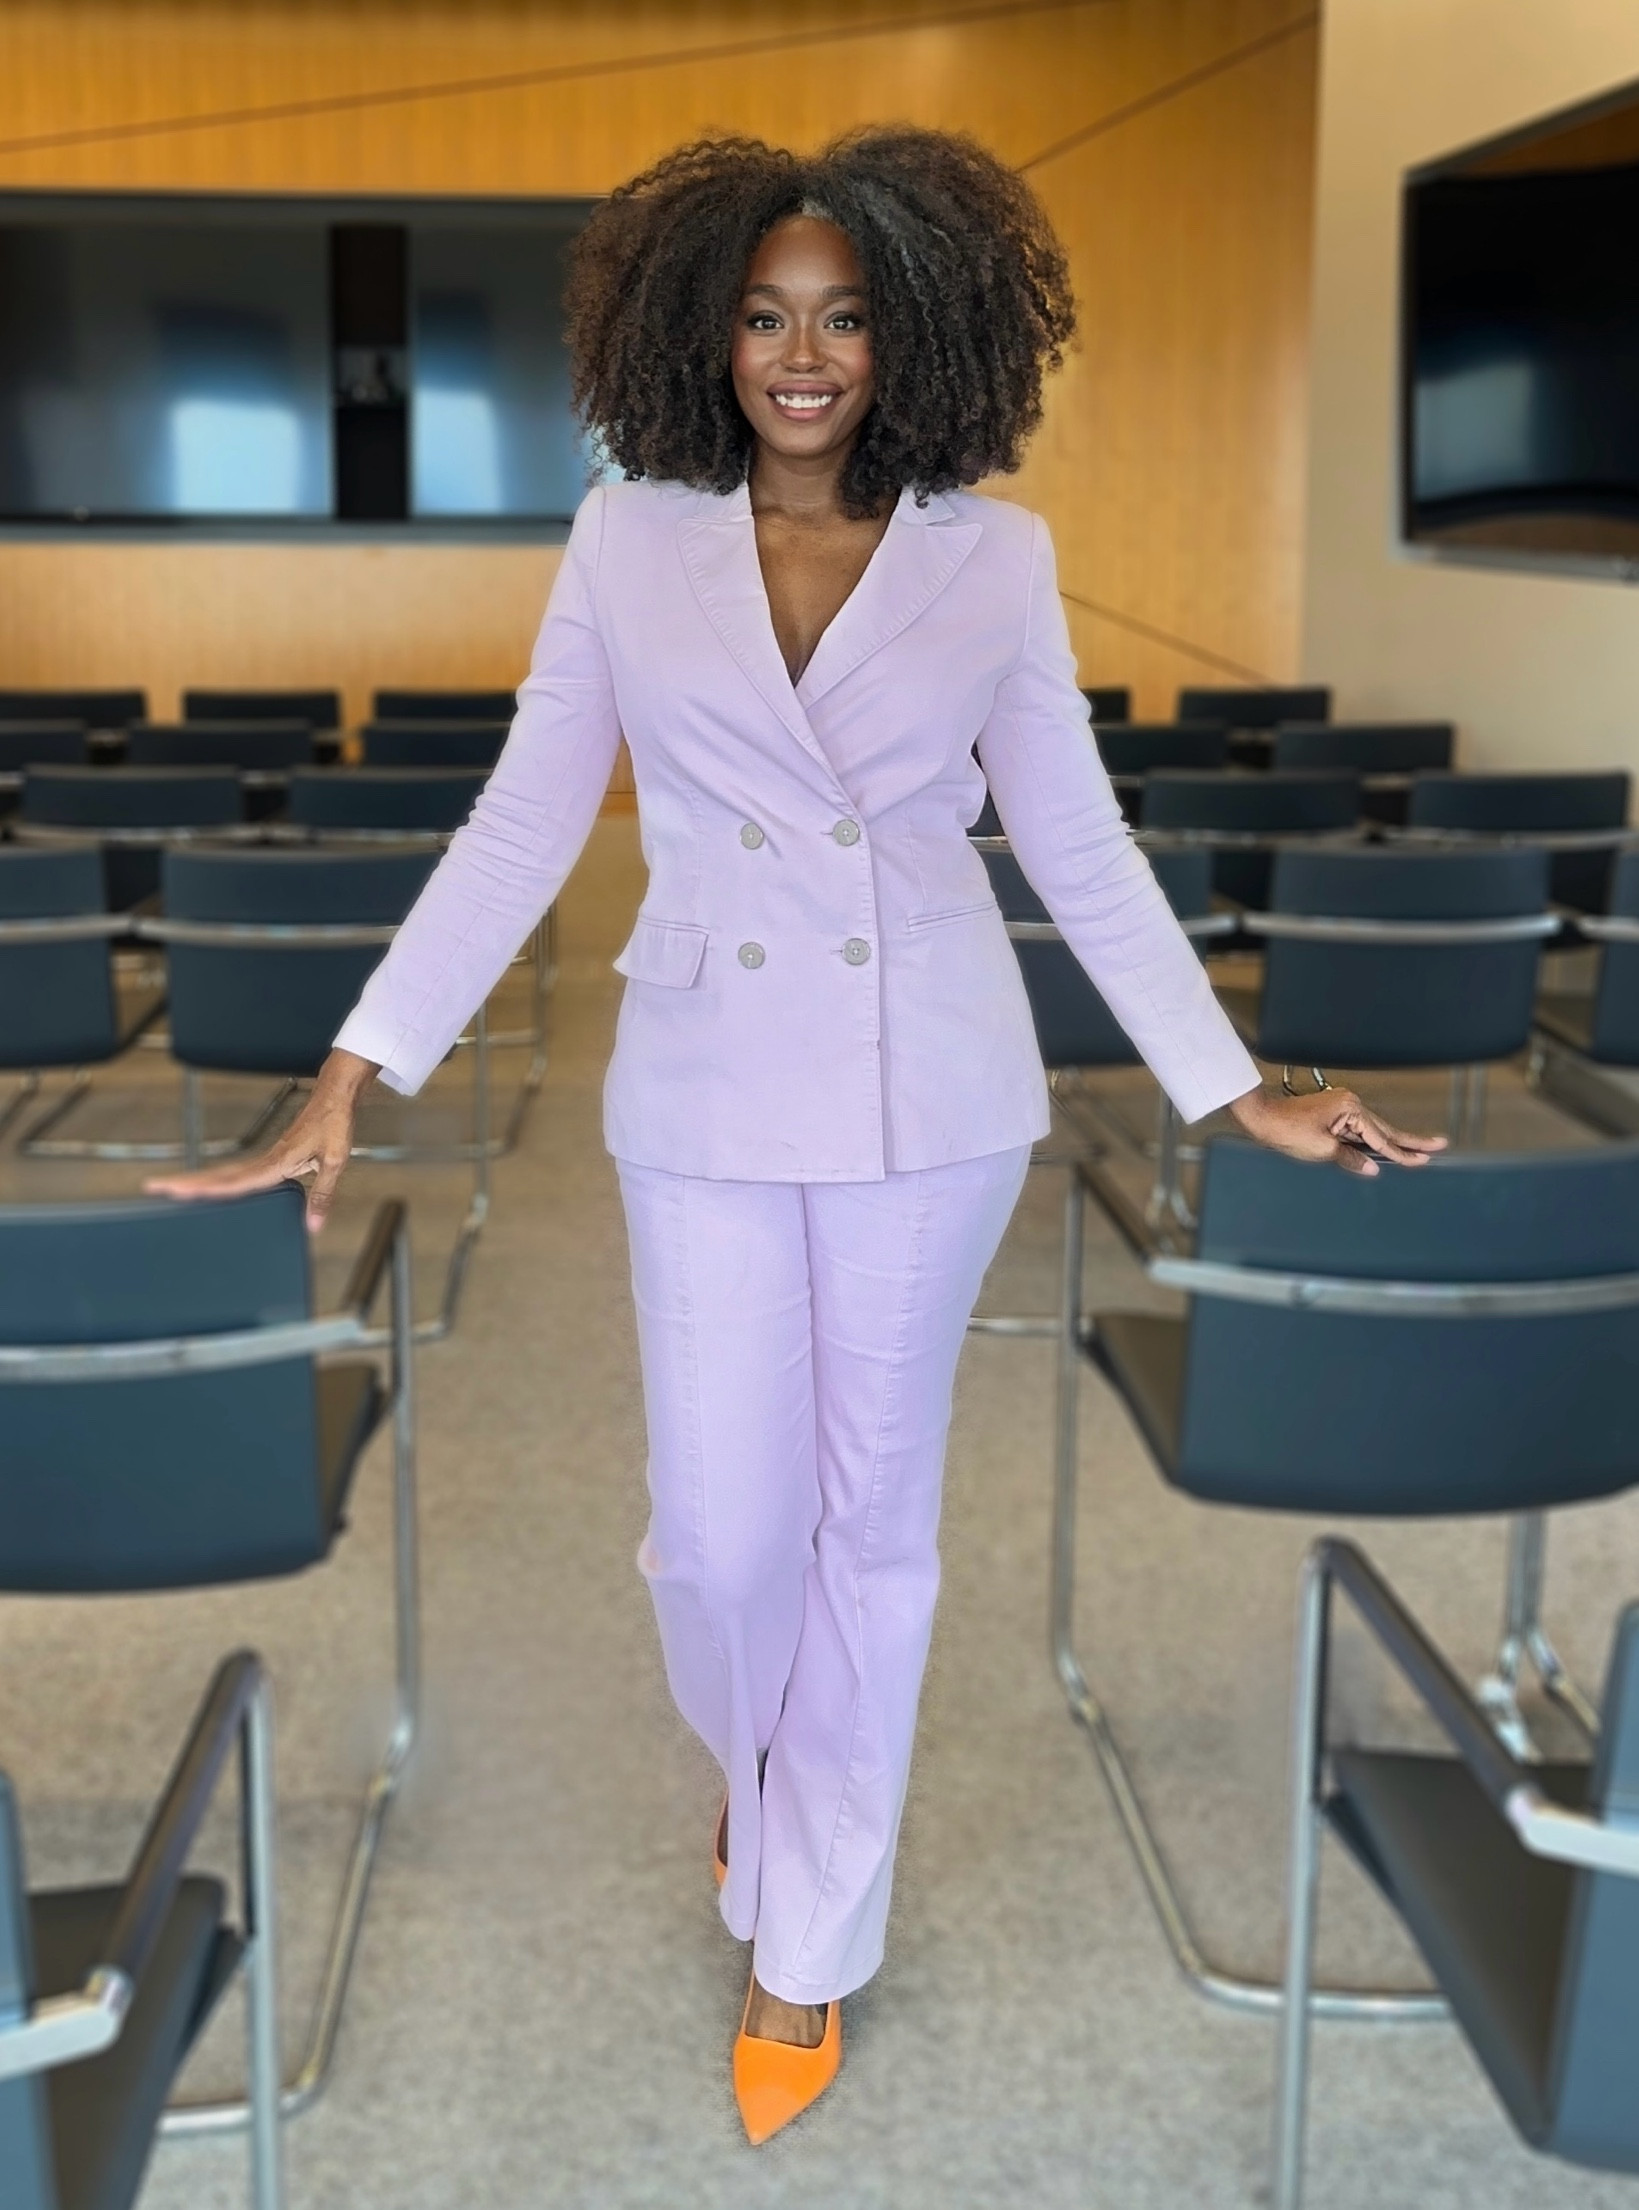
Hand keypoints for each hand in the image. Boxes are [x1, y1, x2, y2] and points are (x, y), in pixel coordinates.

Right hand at [144, 1049, 378, 1231]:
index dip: (208, 1190)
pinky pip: (240, 1172)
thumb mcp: (335, 1160)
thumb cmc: (334, 1122)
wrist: (335, 1096)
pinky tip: (214, 1187)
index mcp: (276, 1162)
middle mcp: (266, 1160)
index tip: (180, 1192)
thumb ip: (322, 1193)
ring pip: (225, 1172)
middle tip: (155, 1187)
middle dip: (187, 1183)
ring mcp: (267, 1158)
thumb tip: (312, 1224)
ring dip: (199, 1180)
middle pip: (219, 1175)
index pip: (236, 1182)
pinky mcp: (272, 1157)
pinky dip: (221, 1180)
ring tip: (171, 1189)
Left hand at [1227, 1081, 1446, 1176]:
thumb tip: (1373, 1168)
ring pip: (1374, 1130)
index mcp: (1351, 1110)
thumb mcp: (1321, 1150)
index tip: (1423, 1160)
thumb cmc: (1287, 1130)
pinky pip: (1360, 1129)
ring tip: (1420, 1150)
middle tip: (1438, 1145)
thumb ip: (1350, 1159)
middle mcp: (1351, 1104)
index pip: (1381, 1138)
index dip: (1402, 1153)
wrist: (1263, 1118)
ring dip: (1395, 1142)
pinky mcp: (1336, 1113)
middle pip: (1385, 1129)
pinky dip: (1374, 1140)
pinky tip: (1386, 1149)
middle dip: (1411, 1141)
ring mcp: (1343, 1107)